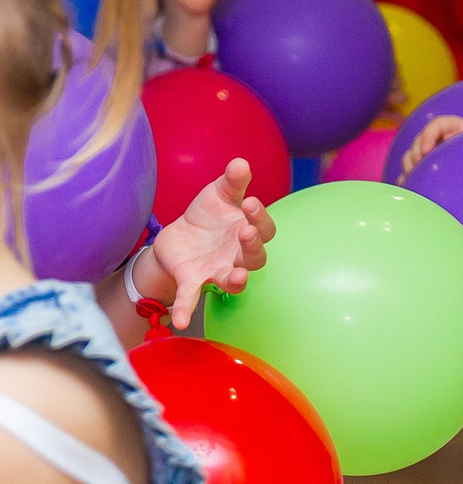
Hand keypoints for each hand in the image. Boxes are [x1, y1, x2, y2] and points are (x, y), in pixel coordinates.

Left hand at [147, 160, 275, 327]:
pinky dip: (187, 308)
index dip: (259, 217)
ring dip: (236, 280)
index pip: (264, 228)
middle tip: (245, 232)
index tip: (249, 203)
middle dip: (252, 246)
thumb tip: (241, 162)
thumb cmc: (208, 216)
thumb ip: (232, 181)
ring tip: (236, 277)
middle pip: (255, 257)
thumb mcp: (218, 194)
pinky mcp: (192, 281)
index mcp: (248, 231)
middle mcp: (238, 256)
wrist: (178, 238)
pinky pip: (192, 296)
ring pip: (233, 280)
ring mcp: (217, 271)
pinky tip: (181, 321)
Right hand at [400, 115, 462, 180]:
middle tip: (418, 167)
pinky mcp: (429, 171)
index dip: (429, 134)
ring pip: (412, 156)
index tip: (427, 151)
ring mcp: (435, 156)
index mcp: (459, 131)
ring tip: (414, 178)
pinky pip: (412, 172)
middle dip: (416, 153)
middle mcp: (445, 141)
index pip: (438, 124)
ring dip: (410, 166)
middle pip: (420, 140)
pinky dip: (407, 178)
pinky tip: (407, 186)